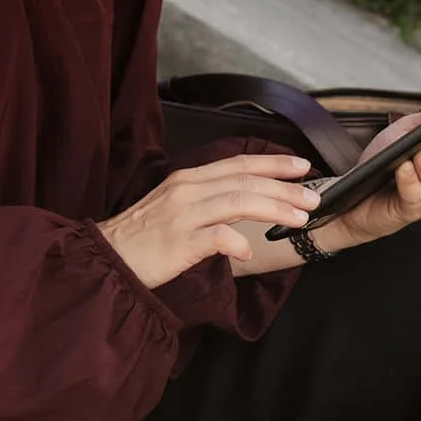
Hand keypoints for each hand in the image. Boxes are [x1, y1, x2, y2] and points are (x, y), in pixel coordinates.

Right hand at [98, 152, 314, 289]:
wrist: (108, 257)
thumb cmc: (143, 237)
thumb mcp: (175, 206)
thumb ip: (208, 200)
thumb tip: (246, 202)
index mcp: (188, 179)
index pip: (237, 164)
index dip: (272, 163)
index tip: (302, 167)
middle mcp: (186, 191)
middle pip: (244, 181)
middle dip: (284, 188)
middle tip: (312, 198)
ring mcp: (182, 216)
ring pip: (237, 203)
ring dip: (274, 209)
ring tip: (299, 219)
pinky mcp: (178, 243)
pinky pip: (216, 238)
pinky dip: (237, 242)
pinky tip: (249, 251)